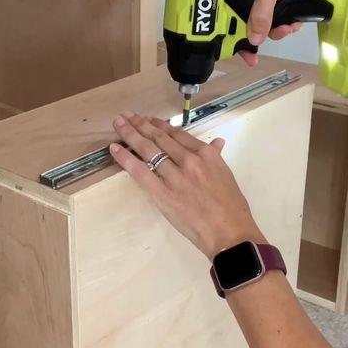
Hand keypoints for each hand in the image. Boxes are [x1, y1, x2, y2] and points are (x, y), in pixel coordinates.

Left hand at [110, 112, 264, 260]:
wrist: (229, 232)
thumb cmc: (232, 208)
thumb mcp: (226, 175)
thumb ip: (216, 156)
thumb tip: (216, 143)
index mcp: (206, 154)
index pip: (177, 134)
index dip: (160, 125)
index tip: (148, 120)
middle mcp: (189, 160)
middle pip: (159, 137)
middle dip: (140, 124)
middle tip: (127, 116)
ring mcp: (174, 176)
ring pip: (148, 149)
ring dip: (130, 134)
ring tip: (118, 123)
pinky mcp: (162, 193)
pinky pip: (140, 172)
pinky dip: (126, 159)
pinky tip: (115, 149)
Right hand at [236, 0, 325, 65]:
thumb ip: (261, 14)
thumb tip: (253, 42)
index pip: (227, 13)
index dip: (231, 33)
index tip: (240, 51)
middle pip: (246, 20)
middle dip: (258, 34)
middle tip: (263, 47)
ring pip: (265, 21)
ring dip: (276, 29)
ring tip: (288, 28)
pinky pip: (279, 16)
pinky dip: (286, 22)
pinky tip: (295, 23)